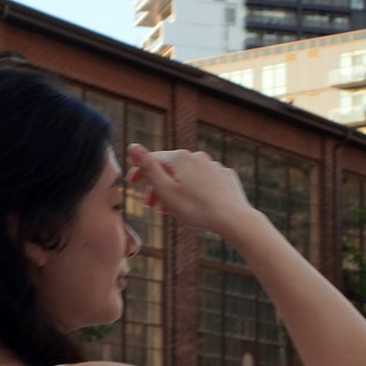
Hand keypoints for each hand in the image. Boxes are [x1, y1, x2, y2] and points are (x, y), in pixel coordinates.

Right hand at [125, 144, 254, 237]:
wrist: (234, 219)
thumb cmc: (196, 208)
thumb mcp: (165, 190)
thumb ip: (148, 168)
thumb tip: (133, 146)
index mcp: (179, 158)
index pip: (152, 159)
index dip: (139, 171)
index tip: (131, 184)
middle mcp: (197, 156)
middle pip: (170, 168)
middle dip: (157, 185)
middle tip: (150, 206)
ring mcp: (213, 166)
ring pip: (187, 175)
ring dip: (175, 189)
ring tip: (171, 209)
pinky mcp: (225, 177)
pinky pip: (203, 181)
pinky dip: (194, 190)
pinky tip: (194, 204)